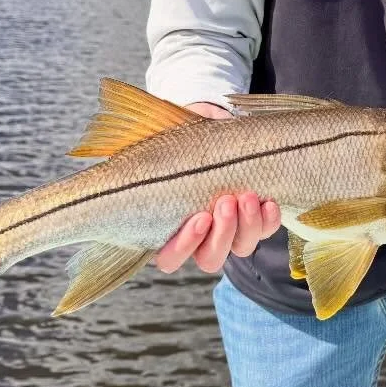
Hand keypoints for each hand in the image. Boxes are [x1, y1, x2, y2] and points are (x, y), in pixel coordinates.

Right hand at [157, 101, 281, 272]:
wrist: (213, 127)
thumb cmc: (180, 144)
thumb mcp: (159, 150)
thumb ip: (146, 160)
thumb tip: (117, 148)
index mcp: (168, 230)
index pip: (170, 258)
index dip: (185, 245)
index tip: (198, 217)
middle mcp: (200, 239)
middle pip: (211, 258)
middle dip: (222, 233)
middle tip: (226, 202)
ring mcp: (230, 233)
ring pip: (241, 248)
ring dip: (247, 225)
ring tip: (245, 195)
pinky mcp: (255, 220)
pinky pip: (266, 231)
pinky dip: (268, 219)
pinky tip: (268, 201)